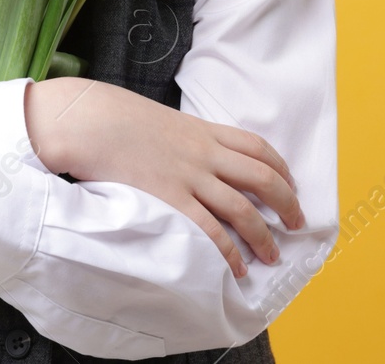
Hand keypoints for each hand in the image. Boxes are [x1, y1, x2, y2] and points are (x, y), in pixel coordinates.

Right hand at [26, 77, 303, 277]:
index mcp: (203, 131)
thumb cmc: (116, 118)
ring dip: (263, 236)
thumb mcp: (161, 120)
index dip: (281, 168)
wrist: (88, 120)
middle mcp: (204, 153)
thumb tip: (190, 152)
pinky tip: (236, 267)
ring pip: (242, 209)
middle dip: (287, 204)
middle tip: (296, 224)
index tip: (291, 184)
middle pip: (262, 178)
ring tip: (272, 256)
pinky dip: (228, 252)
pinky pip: (209, 230)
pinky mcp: (170, 198)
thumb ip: (183, 137)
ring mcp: (189, 176)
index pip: (257, 147)